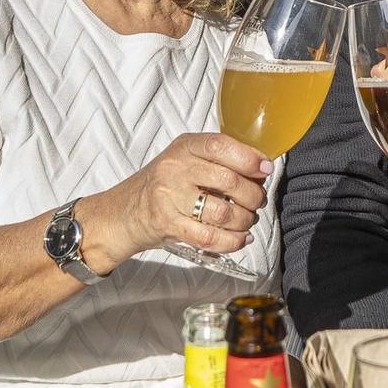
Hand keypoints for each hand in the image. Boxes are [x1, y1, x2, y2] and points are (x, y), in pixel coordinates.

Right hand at [80, 133, 272, 269]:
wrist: (121, 213)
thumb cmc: (161, 185)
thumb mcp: (184, 160)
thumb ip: (217, 160)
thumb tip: (260, 168)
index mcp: (184, 147)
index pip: (221, 146)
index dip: (249, 158)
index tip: (265, 169)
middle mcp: (175, 168)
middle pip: (229, 181)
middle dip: (253, 195)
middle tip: (257, 201)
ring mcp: (169, 197)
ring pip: (223, 212)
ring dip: (244, 220)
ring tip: (246, 220)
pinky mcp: (168, 225)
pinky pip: (211, 237)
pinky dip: (232, 241)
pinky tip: (240, 238)